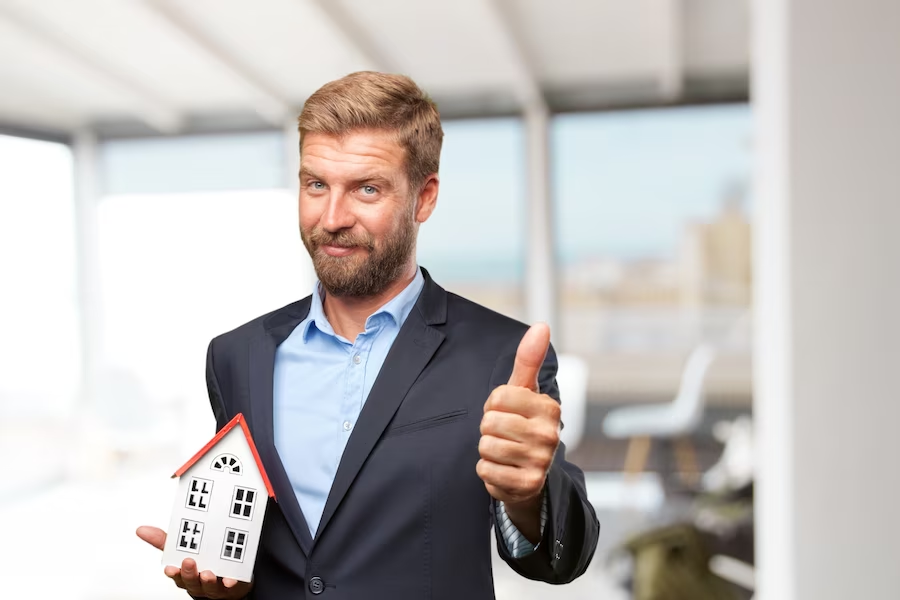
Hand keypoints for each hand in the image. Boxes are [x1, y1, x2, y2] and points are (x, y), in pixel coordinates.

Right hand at [136, 526, 251, 598]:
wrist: (229, 578)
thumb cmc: (202, 562)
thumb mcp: (183, 550)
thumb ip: (165, 541)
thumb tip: (141, 530)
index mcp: (184, 573)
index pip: (176, 574)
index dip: (173, 572)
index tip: (170, 567)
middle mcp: (198, 581)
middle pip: (190, 581)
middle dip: (188, 573)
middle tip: (189, 562)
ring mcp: (214, 585)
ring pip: (208, 586)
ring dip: (206, 580)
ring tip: (207, 573)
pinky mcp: (232, 586)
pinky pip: (231, 587)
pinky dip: (230, 583)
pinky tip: (230, 580)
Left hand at [477, 323, 559, 517]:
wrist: (529, 473)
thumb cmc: (522, 423)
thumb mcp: (524, 391)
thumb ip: (529, 359)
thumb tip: (542, 325)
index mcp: (549, 408)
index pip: (498, 398)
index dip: (493, 405)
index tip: (506, 412)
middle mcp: (550, 435)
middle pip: (490, 423)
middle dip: (489, 428)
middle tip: (503, 434)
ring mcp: (540, 462)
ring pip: (486, 447)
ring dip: (487, 450)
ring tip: (503, 451)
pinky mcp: (527, 485)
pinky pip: (486, 471)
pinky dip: (487, 470)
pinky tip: (503, 469)